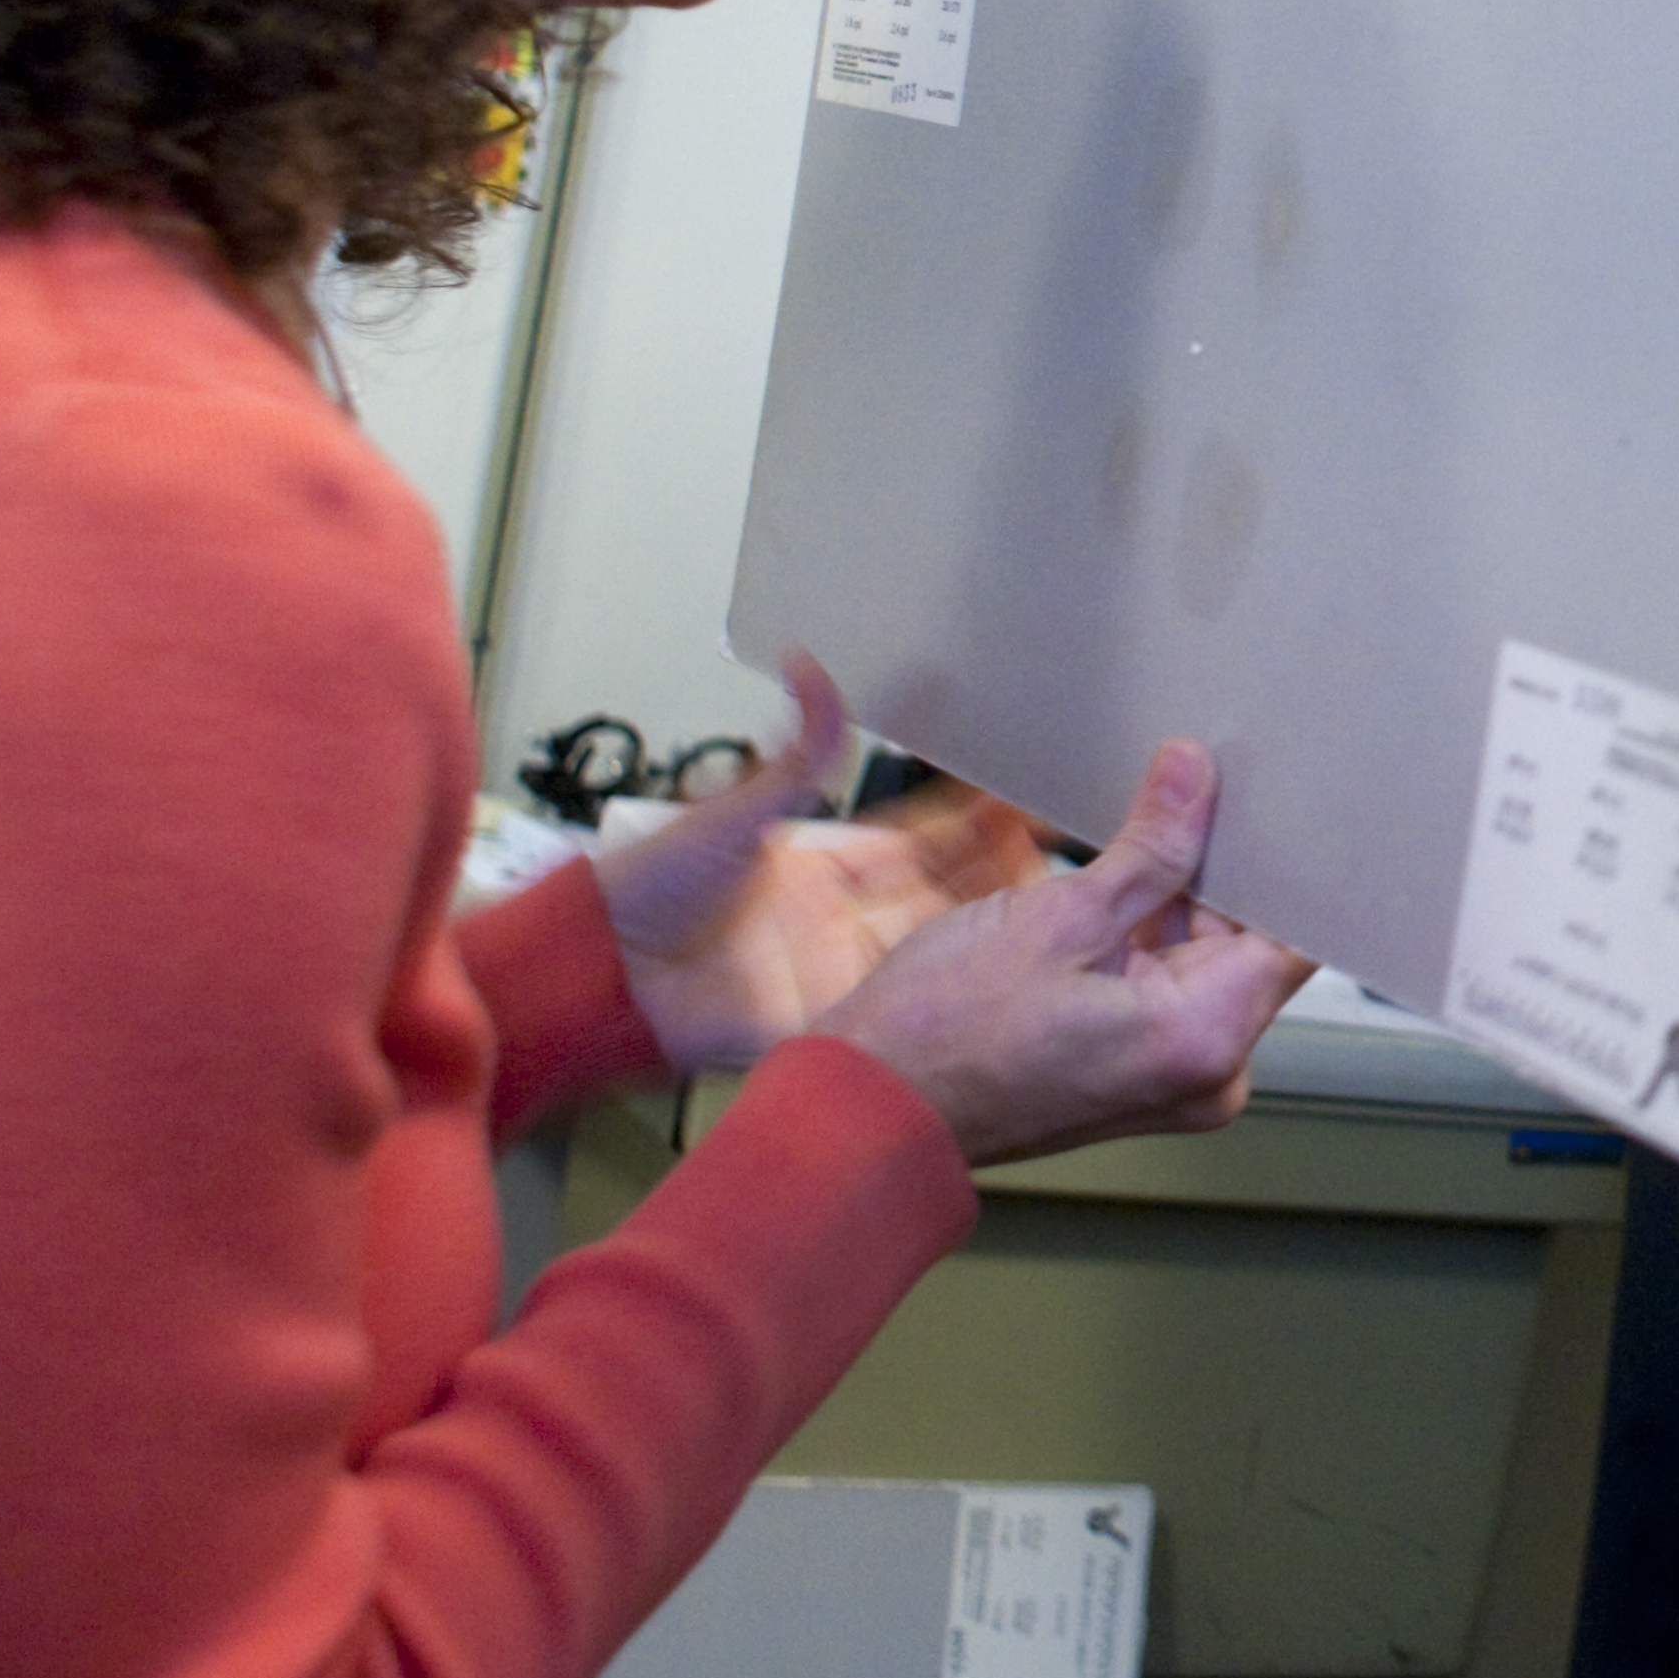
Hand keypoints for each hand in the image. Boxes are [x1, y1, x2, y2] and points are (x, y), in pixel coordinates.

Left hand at [595, 657, 1052, 1070]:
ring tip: (1069, 905)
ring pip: (944, 944)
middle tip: (1075, 846)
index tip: (1026, 794)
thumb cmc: (652, 889)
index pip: (920, 834)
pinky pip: (910, 1003)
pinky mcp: (837, 1016)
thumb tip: (808, 661)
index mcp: (827, 860)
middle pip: (947, 890)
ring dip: (998, 928)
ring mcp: (846, 968)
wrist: (603, 973)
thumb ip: (795, 749)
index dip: (973, 818)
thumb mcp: (736, 810)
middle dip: (1007, 869)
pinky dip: (960, 992)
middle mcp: (845, 914)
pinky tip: (1013, 978)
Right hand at [812, 742, 1313, 1162]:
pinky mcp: (1135, 1071)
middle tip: (1183, 793)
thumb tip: (1195, 777)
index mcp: (1205, 1038)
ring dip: (1170, 900)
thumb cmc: (942, 1037)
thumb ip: (1150, 847)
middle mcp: (1206, 1072)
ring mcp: (1171, 1079)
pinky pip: (1163, 987)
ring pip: (1202, 960)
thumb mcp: (1058, 917)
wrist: (869, 1110)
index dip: (1280, 859)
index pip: (1295, 934)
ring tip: (1129, 836)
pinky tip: (1105, 886)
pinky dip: (1141, 938)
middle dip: (1213, 872)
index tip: (1263, 798)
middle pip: (1249, 944)